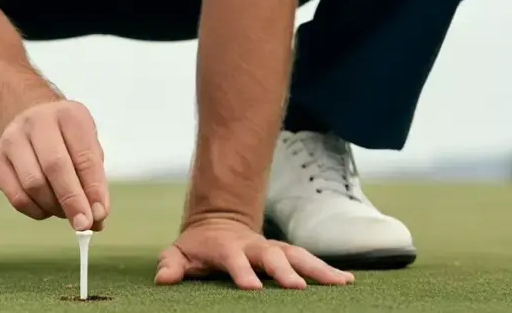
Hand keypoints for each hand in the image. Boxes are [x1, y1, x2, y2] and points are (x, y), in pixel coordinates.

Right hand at [0, 100, 109, 230]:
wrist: (27, 118)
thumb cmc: (66, 139)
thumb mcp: (87, 148)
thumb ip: (94, 181)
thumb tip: (96, 219)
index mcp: (69, 115)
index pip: (84, 155)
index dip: (93, 188)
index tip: (99, 214)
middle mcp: (37, 122)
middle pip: (54, 166)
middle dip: (71, 201)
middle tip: (83, 224)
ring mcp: (11, 140)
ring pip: (33, 184)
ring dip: (53, 207)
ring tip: (65, 211)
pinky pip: (17, 197)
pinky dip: (36, 211)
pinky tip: (46, 207)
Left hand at [155, 217, 354, 289]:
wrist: (218, 222)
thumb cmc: (197, 246)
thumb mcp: (180, 253)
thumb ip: (172, 265)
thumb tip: (163, 279)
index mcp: (227, 249)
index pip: (234, 260)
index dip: (241, 273)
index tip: (252, 288)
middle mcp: (254, 247)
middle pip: (272, 256)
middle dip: (285, 271)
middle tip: (298, 288)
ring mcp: (272, 249)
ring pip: (297, 255)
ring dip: (317, 269)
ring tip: (341, 283)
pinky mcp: (286, 254)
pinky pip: (308, 261)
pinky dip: (327, 270)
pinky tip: (347, 282)